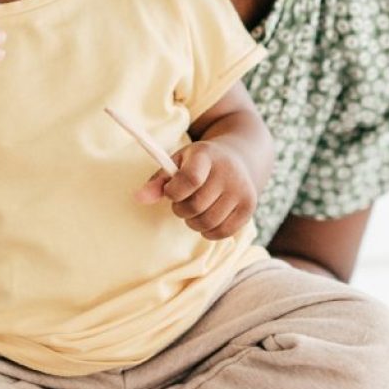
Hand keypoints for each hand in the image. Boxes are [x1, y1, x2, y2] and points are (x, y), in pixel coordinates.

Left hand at [135, 141, 256, 239]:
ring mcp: (242, 190)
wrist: (239, 158)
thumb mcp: (178, 162)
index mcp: (206, 156)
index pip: (190, 180)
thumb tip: (139, 198)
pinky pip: (222, 232)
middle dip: (181, 209)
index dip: (174, 192)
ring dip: (193, 221)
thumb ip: (158, 180)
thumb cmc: (200, 163)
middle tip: (182, 201)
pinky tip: (207, 217)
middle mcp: (228, 172)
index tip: (171, 191)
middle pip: (195, 206)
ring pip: (207, 222)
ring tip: (194, 210)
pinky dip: (209, 231)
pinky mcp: (249, 208)